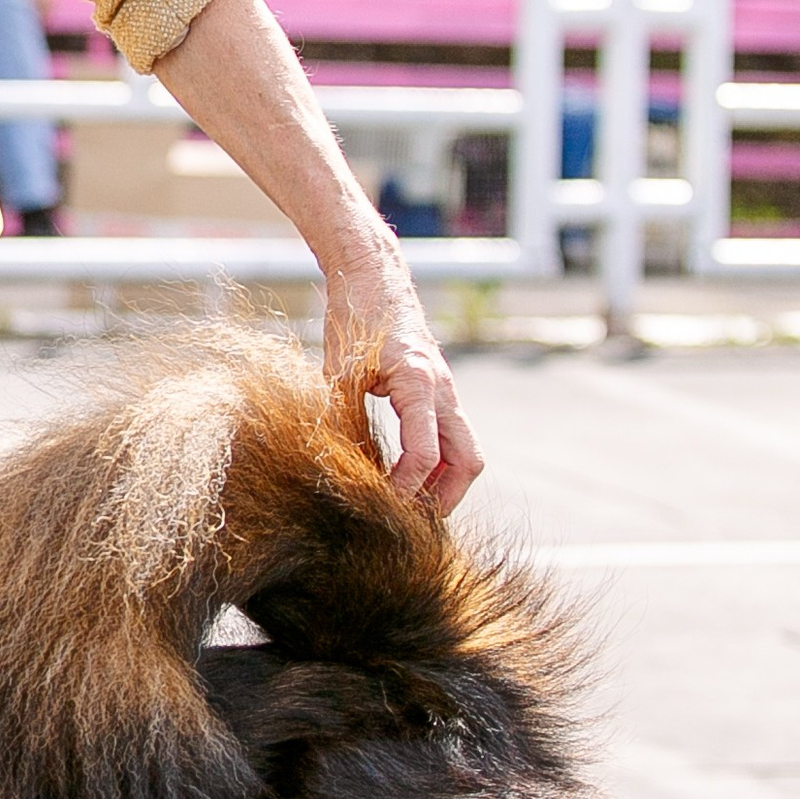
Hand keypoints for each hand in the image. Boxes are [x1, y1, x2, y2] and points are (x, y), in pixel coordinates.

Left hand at [322, 258, 481, 510]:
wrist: (373, 276)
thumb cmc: (352, 318)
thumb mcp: (338, 369)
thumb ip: (340, 416)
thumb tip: (332, 467)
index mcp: (418, 384)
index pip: (425, 455)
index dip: (404, 490)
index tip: (377, 505)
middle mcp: (442, 390)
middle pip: (467, 462)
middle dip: (445, 498)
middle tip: (411, 522)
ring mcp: (447, 390)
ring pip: (466, 451)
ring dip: (445, 483)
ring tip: (411, 507)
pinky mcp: (440, 390)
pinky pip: (451, 435)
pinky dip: (437, 461)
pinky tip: (407, 475)